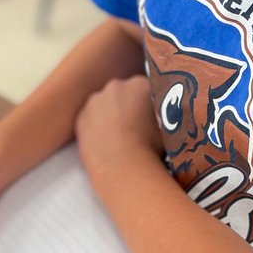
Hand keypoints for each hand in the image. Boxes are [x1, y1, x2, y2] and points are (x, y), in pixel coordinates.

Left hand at [75, 75, 163, 197]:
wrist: (123, 167)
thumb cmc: (151, 148)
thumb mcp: (169, 127)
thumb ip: (165, 114)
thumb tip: (170, 114)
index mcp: (140, 84)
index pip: (145, 89)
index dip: (148, 106)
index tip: (149, 119)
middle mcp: (116, 86)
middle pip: (123, 94)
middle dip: (128, 107)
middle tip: (135, 128)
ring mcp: (96, 101)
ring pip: (105, 106)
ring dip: (110, 116)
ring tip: (119, 138)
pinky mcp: (82, 117)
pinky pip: (91, 120)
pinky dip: (96, 128)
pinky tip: (105, 143)